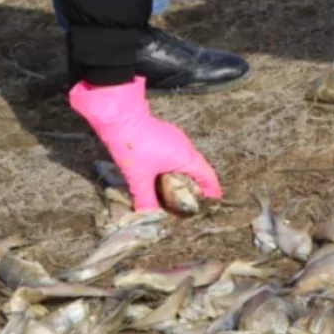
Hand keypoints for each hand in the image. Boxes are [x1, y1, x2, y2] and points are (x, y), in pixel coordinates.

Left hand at [70, 77, 222, 211]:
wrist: (120, 117)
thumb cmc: (133, 147)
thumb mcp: (139, 177)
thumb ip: (145, 198)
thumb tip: (148, 215)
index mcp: (186, 158)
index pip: (207, 176)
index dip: (212, 190)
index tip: (213, 202)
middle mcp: (186, 147)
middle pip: (199, 168)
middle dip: (198, 185)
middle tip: (193, 200)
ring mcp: (176, 138)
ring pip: (187, 160)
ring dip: (185, 175)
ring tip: (178, 189)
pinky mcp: (166, 134)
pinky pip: (177, 154)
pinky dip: (175, 166)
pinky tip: (163, 173)